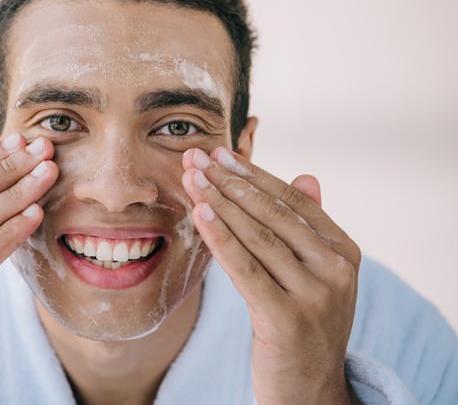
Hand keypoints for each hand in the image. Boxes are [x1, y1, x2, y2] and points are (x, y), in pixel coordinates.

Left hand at [182, 147, 360, 404]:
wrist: (311, 391)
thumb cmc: (305, 325)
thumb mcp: (317, 275)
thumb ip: (310, 227)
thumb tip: (308, 174)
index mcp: (344, 251)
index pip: (293, 200)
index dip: (253, 174)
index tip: (219, 155)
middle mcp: (337, 269)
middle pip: (271, 213)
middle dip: (228, 182)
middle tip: (195, 158)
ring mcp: (315, 295)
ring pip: (256, 237)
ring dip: (218, 203)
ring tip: (190, 178)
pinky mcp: (286, 319)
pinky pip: (245, 269)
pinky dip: (220, 237)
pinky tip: (199, 213)